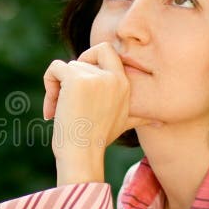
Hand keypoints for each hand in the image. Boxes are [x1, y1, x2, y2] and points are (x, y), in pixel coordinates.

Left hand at [43, 43, 148, 184]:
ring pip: (67, 67)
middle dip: (74, 71)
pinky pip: (54, 68)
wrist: (82, 157)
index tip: (82, 87)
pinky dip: (48, 84)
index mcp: (125, 84)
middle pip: (86, 56)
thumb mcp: (123, 124)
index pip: (107, 50)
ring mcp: (95, 77)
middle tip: (69, 95)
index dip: (90, 59)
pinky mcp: (76, 79)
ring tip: (59, 113)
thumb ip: (140, 117)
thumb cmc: (97, 142)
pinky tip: (51, 110)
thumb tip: (161, 122)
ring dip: (57, 89)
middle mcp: (114, 78)